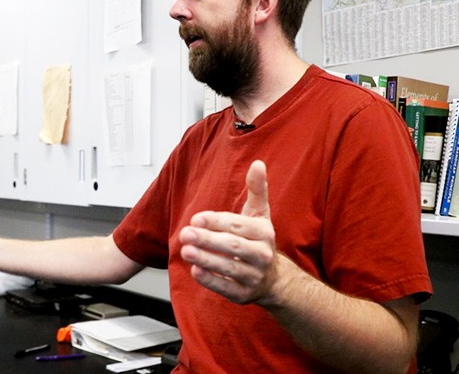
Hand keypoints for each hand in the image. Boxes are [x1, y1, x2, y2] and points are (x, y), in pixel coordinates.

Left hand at [179, 160, 278, 303]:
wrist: (272, 278)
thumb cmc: (258, 240)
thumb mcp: (258, 213)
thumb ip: (257, 189)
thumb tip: (258, 164)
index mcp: (264, 232)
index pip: (238, 225)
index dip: (216, 222)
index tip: (196, 219)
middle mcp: (262, 255)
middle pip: (233, 247)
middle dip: (208, 240)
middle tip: (185, 233)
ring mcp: (254, 276)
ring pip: (229, 268)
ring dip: (206, 260)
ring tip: (186, 251)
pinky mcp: (243, 294)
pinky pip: (226, 288)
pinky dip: (210, 280)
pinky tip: (195, 271)